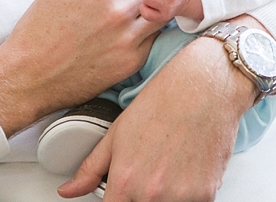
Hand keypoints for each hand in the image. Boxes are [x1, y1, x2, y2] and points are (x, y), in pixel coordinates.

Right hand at [0, 0, 166, 135]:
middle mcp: (119, 11)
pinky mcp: (133, 61)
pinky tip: (131, 26)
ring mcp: (128, 38)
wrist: (28, 76)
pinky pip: (155, 36)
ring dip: (157, 2)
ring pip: (163, 8)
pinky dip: (150, 27)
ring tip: (137, 3)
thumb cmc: (40, 26)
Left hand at [56, 19, 261, 200]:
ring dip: (166, 196)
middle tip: (149, 173)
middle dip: (141, 197)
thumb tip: (69, 190)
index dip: (116, 201)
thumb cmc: (164, 100)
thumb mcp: (118, 131)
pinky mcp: (206, 194)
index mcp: (123, 181)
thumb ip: (91, 167)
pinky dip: (189, 194)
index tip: (120, 194)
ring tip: (170, 168)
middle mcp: (150, 194)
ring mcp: (180, 197)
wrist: (206, 84)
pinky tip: (187, 168)